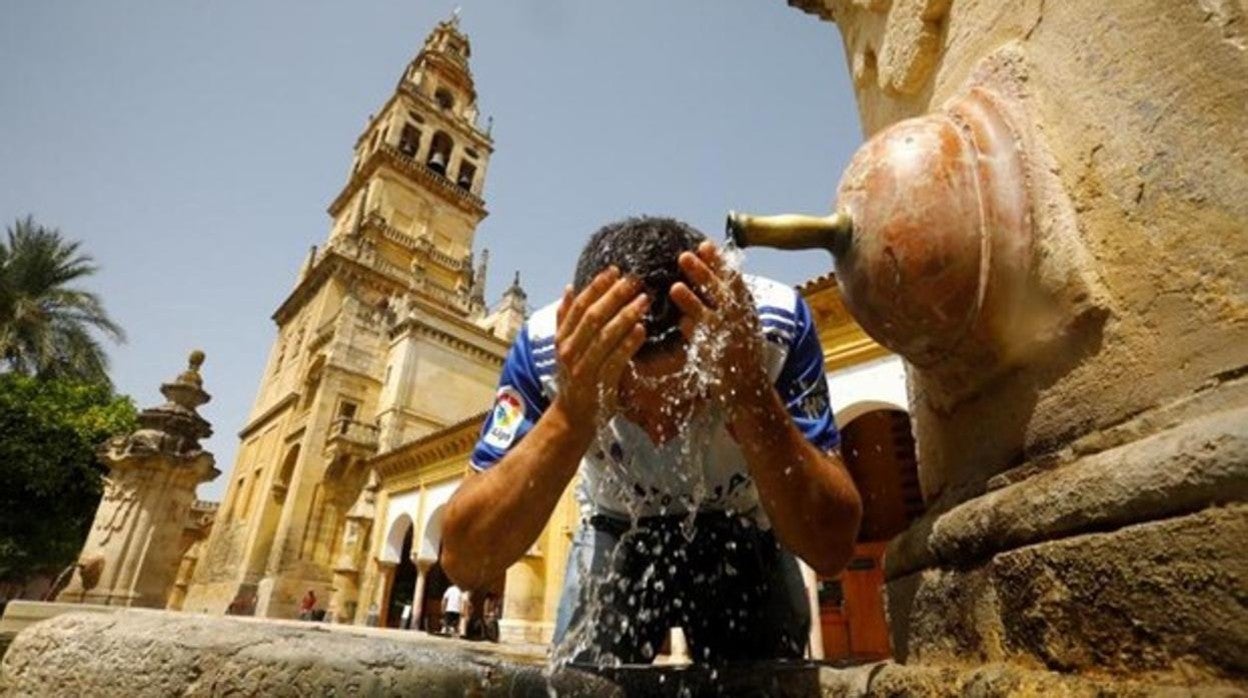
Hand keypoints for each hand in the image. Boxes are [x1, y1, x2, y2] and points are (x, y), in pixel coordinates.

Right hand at [553, 266, 648, 433]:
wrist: (572, 417)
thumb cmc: (574, 378)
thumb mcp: (565, 347)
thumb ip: (566, 318)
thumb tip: (569, 287)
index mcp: (563, 338)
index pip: (579, 306)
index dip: (596, 287)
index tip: (614, 270)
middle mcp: (570, 351)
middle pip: (593, 317)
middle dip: (614, 296)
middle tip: (634, 280)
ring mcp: (584, 368)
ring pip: (605, 336)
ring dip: (625, 315)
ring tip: (644, 300)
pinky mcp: (599, 384)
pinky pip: (616, 360)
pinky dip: (628, 343)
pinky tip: (642, 329)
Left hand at [670, 241, 769, 415]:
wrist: (750, 391)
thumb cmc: (740, 355)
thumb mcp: (739, 324)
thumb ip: (724, 304)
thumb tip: (707, 280)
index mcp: (745, 309)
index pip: (733, 279)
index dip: (719, 262)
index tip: (705, 244)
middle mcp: (741, 321)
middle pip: (722, 292)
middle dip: (704, 273)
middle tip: (685, 255)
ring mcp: (731, 339)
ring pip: (711, 315)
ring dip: (693, 301)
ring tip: (675, 287)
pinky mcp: (721, 357)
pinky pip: (706, 342)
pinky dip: (695, 331)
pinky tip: (682, 323)